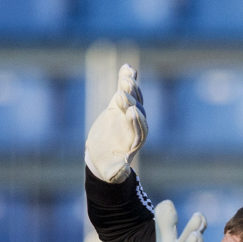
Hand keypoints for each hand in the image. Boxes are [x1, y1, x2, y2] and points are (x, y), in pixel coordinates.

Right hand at [84, 63, 147, 183]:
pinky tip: (126, 68)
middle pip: (138, 111)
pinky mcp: (120, 104)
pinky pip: (125, 90)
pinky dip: (126, 79)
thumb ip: (117, 173)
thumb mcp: (111, 172)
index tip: (131, 112)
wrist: (102, 155)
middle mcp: (136, 125)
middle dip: (131, 101)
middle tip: (122, 92)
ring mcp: (129, 112)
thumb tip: (123, 173)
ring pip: (134, 98)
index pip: (141, 130)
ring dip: (130, 87)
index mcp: (136, 141)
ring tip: (126, 76)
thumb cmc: (108, 166)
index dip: (137, 121)